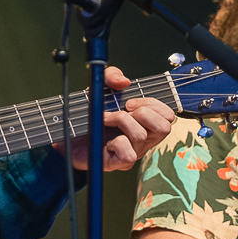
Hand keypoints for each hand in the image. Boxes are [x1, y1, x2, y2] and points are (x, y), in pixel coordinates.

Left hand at [53, 66, 175, 170]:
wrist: (69, 135)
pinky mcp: (120, 163)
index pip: (168, 116)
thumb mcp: (101, 89)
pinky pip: (128, 154)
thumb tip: (124, 81)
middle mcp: (143, 138)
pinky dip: (116, 142)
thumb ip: (112, 76)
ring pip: (141, 136)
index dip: (153, 105)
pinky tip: (106, 140)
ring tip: (106, 119)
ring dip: (120, 121)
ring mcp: (134, 151)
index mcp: (146, 123)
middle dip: (144, 113)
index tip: (131, 102)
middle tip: (125, 110)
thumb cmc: (91, 115)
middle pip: (164, 127)